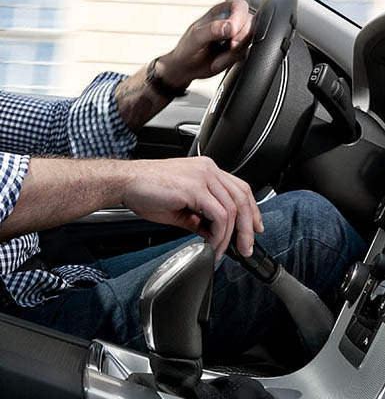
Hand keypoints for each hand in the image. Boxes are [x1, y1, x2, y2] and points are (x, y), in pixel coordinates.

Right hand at [123, 156, 263, 259]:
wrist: (125, 182)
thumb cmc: (147, 190)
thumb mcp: (180, 208)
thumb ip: (200, 219)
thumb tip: (213, 234)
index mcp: (207, 170)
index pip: (240, 189)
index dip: (252, 210)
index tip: (255, 228)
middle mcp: (208, 170)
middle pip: (242, 198)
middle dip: (248, 227)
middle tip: (246, 248)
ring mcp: (203, 177)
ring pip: (233, 209)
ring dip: (231, 235)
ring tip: (222, 250)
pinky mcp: (194, 188)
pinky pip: (219, 215)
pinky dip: (219, 234)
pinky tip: (212, 244)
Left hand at [157, 0, 254, 88]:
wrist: (186, 68)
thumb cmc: (188, 49)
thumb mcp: (196, 37)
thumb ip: (212, 30)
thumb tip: (230, 27)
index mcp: (221, 11)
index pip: (240, 7)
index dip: (240, 18)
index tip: (232, 31)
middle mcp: (231, 22)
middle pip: (250, 24)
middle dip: (241, 38)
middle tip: (230, 47)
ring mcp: (235, 38)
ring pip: (248, 41)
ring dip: (233, 53)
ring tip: (216, 60)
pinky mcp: (236, 52)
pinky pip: (243, 55)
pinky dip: (230, 62)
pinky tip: (217, 63)